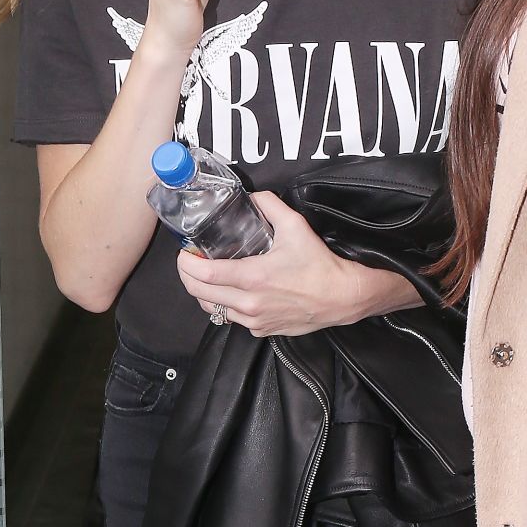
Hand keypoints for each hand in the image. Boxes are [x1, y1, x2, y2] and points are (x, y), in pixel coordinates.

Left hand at [177, 192, 359, 337]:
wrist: (341, 297)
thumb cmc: (320, 266)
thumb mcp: (295, 226)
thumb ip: (269, 205)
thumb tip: (253, 196)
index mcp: (253, 277)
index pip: (204, 273)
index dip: (186, 263)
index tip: (184, 253)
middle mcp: (249, 303)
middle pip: (200, 293)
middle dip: (187, 277)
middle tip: (188, 263)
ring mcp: (254, 320)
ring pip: (212, 309)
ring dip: (203, 292)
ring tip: (206, 277)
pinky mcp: (261, 330)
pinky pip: (232, 319)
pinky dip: (225, 305)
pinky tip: (231, 292)